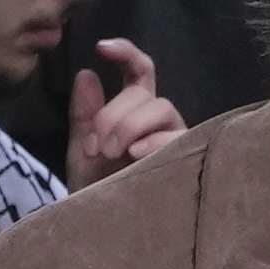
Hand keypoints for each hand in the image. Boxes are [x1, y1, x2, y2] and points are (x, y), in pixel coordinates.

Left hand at [68, 37, 180, 181]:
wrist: (103, 221)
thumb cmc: (96, 185)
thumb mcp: (83, 147)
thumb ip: (84, 113)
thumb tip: (87, 73)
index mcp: (132, 109)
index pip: (138, 71)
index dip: (126, 53)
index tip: (101, 47)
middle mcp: (157, 119)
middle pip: (143, 93)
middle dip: (113, 114)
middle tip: (97, 146)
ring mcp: (174, 136)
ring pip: (160, 107)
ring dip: (130, 125)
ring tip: (113, 153)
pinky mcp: (186, 156)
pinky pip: (177, 136)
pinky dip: (154, 140)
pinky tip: (136, 153)